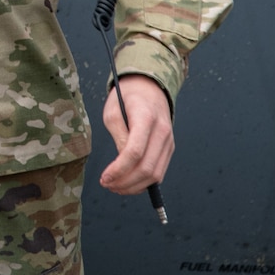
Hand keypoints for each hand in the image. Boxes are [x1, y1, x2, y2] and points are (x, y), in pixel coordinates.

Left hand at [99, 75, 173, 194]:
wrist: (149, 88)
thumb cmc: (126, 98)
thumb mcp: (113, 111)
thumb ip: (118, 136)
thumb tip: (121, 163)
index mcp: (146, 118)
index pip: (135, 151)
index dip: (119, 169)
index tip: (104, 177)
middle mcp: (162, 131)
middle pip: (147, 167)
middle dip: (126, 182)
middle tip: (107, 184)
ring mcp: (169, 141)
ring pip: (156, 174)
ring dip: (135, 186)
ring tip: (115, 186)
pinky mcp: (169, 148)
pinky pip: (159, 171)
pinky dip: (144, 182)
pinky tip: (128, 183)